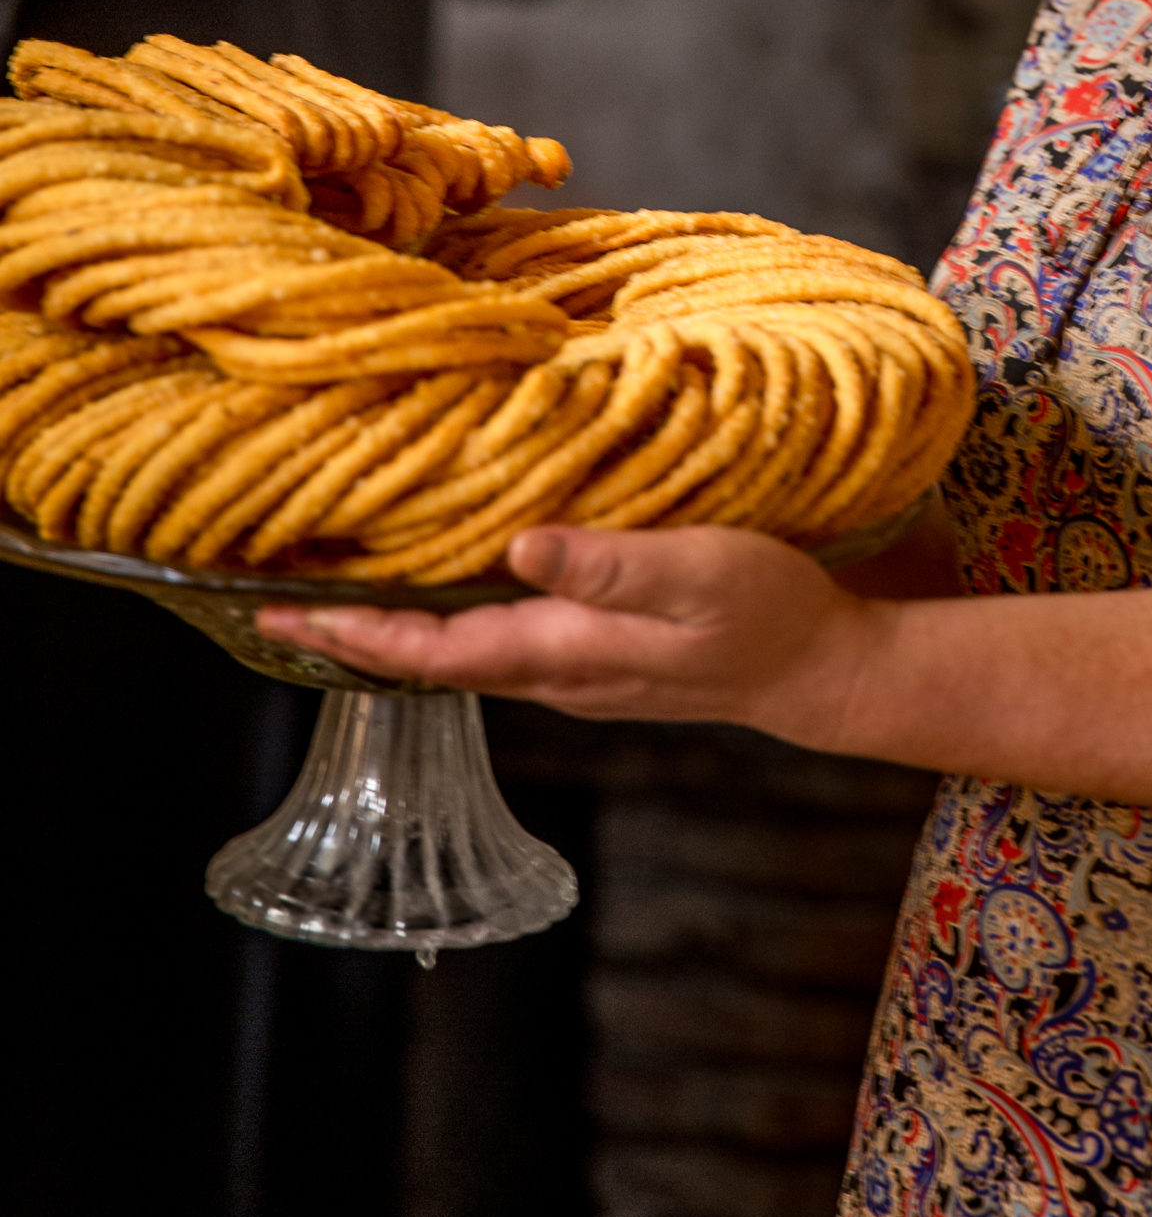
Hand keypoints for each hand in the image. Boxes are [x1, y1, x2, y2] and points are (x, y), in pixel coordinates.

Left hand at [259, 524, 885, 738]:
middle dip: (348, 634)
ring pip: (455, 649)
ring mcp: (572, 667)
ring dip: (389, 627)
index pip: (431, 650)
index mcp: (566, 649)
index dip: (352, 635)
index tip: (277, 616)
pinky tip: (435, 584)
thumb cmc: (769, 612)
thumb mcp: (704, 574)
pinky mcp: (593, 653)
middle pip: (426, 658)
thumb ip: (615, 564)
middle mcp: (553, 669)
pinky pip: (492, 638)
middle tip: (268, 604)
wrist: (818, 669)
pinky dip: (442, 617)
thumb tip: (519, 546)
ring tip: (330, 590)